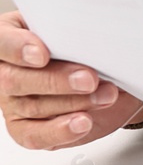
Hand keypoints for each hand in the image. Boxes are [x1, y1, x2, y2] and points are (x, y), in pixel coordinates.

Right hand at [0, 11, 142, 149]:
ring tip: (106, 95)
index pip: (1, 41)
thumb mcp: (83, 28)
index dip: (17, 48)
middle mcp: (6, 70)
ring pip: (31, 106)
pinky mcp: (26, 128)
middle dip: (55, 80)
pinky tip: (82, 124)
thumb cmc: (88, 45)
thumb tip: (91, 31)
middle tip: (90, 79)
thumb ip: (75, 30)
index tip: (43, 54)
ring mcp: (13, 101)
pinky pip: (34, 135)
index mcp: (12, 35)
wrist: (111, 74)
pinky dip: (61, 131)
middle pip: (14, 79)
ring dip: (74, 102)